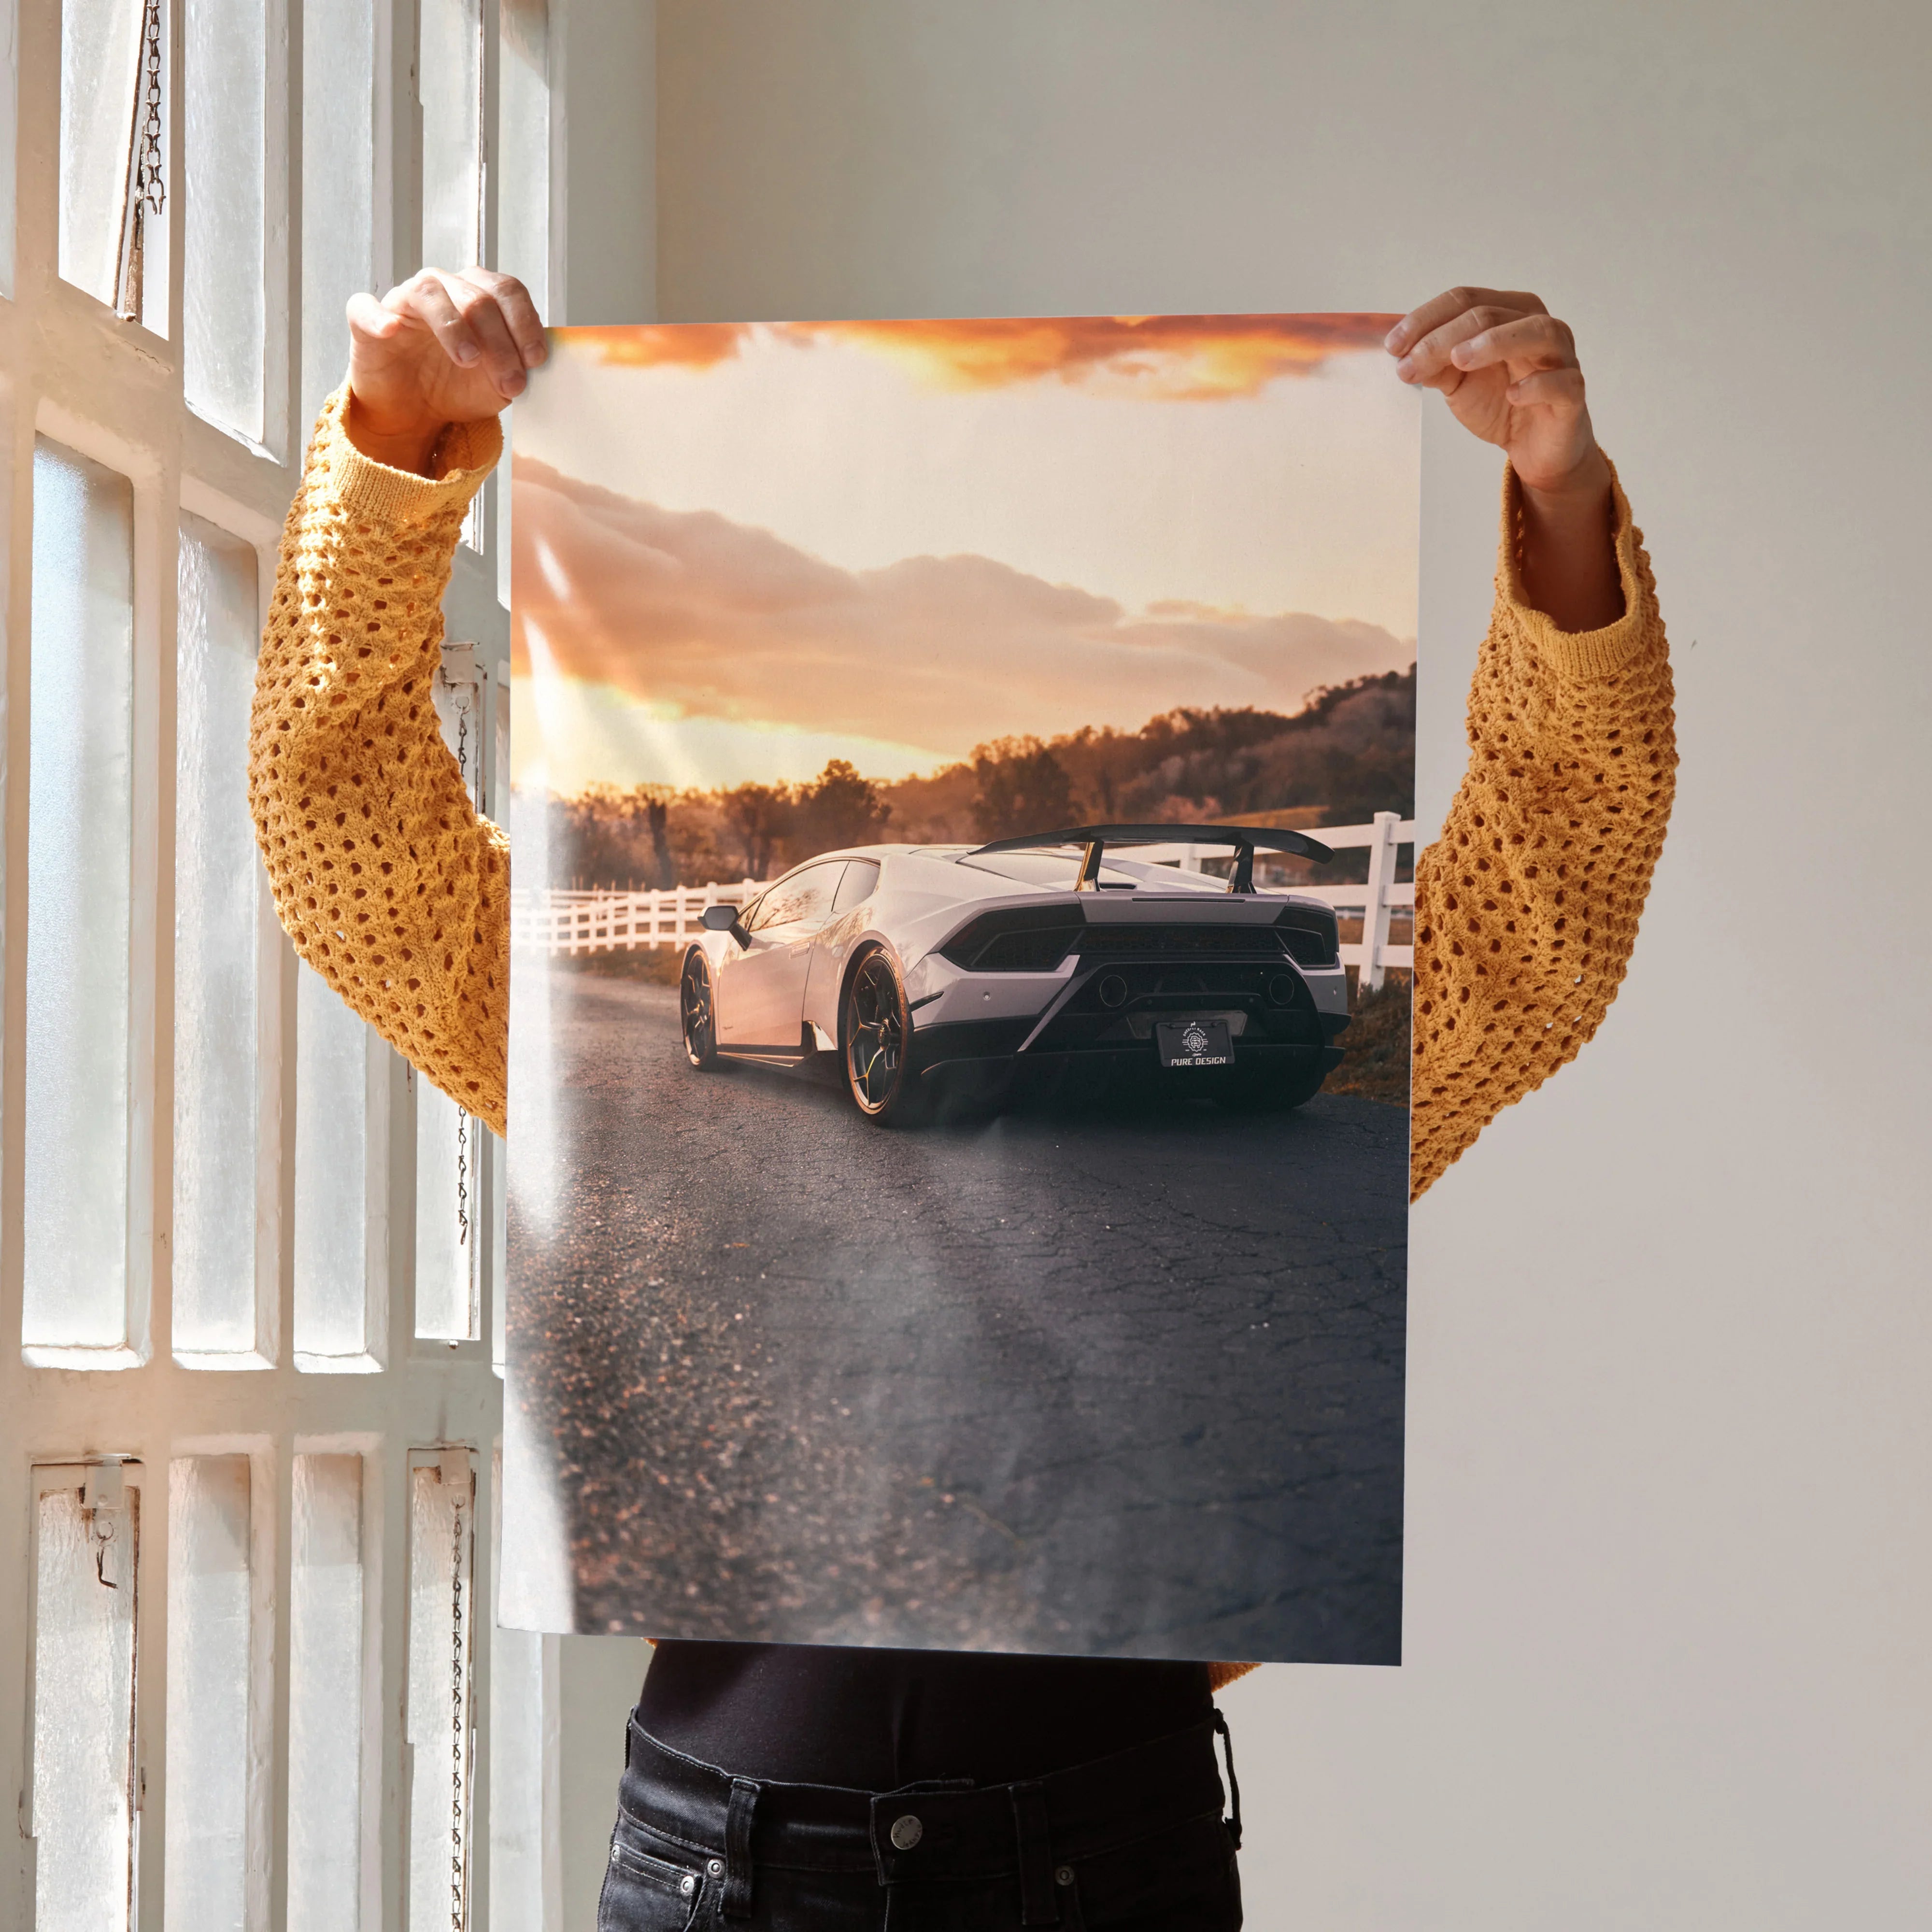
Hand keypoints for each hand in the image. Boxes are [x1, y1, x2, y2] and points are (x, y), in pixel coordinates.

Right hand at [344, 267, 546, 474]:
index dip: (525, 323)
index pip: (507, 291)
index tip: (535, 360)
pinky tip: (391, 330)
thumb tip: (535, 363)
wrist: (415, 412)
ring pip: (430, 293)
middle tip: (511, 383)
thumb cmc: (457, 387)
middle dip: (500, 342)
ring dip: (454, 327)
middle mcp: (443, 288)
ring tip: (469, 360)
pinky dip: (378, 317)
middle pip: (477, 297)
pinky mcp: (366, 320)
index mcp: (478, 295)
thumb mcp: (498, 384)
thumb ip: (518, 367)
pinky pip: (366, 307)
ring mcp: (404, 301)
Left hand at [1387, 287, 1621, 629]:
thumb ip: (1436, 364)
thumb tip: (1403, 353)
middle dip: (1443, 337)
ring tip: (1459, 360)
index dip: (1426, 319)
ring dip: (1494, 342)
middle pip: (1490, 314)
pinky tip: (1512, 394)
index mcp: (1509, 314)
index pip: (1465, 300)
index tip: (1392, 347)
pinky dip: (1537, 385)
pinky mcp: (1572, 394)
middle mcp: (1538, 326)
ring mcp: (1561, 358)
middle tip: (1409, 363)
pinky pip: (1562, 382)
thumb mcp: (1458, 382)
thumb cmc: (1500, 403)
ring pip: (1536, 332)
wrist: (1534, 448)